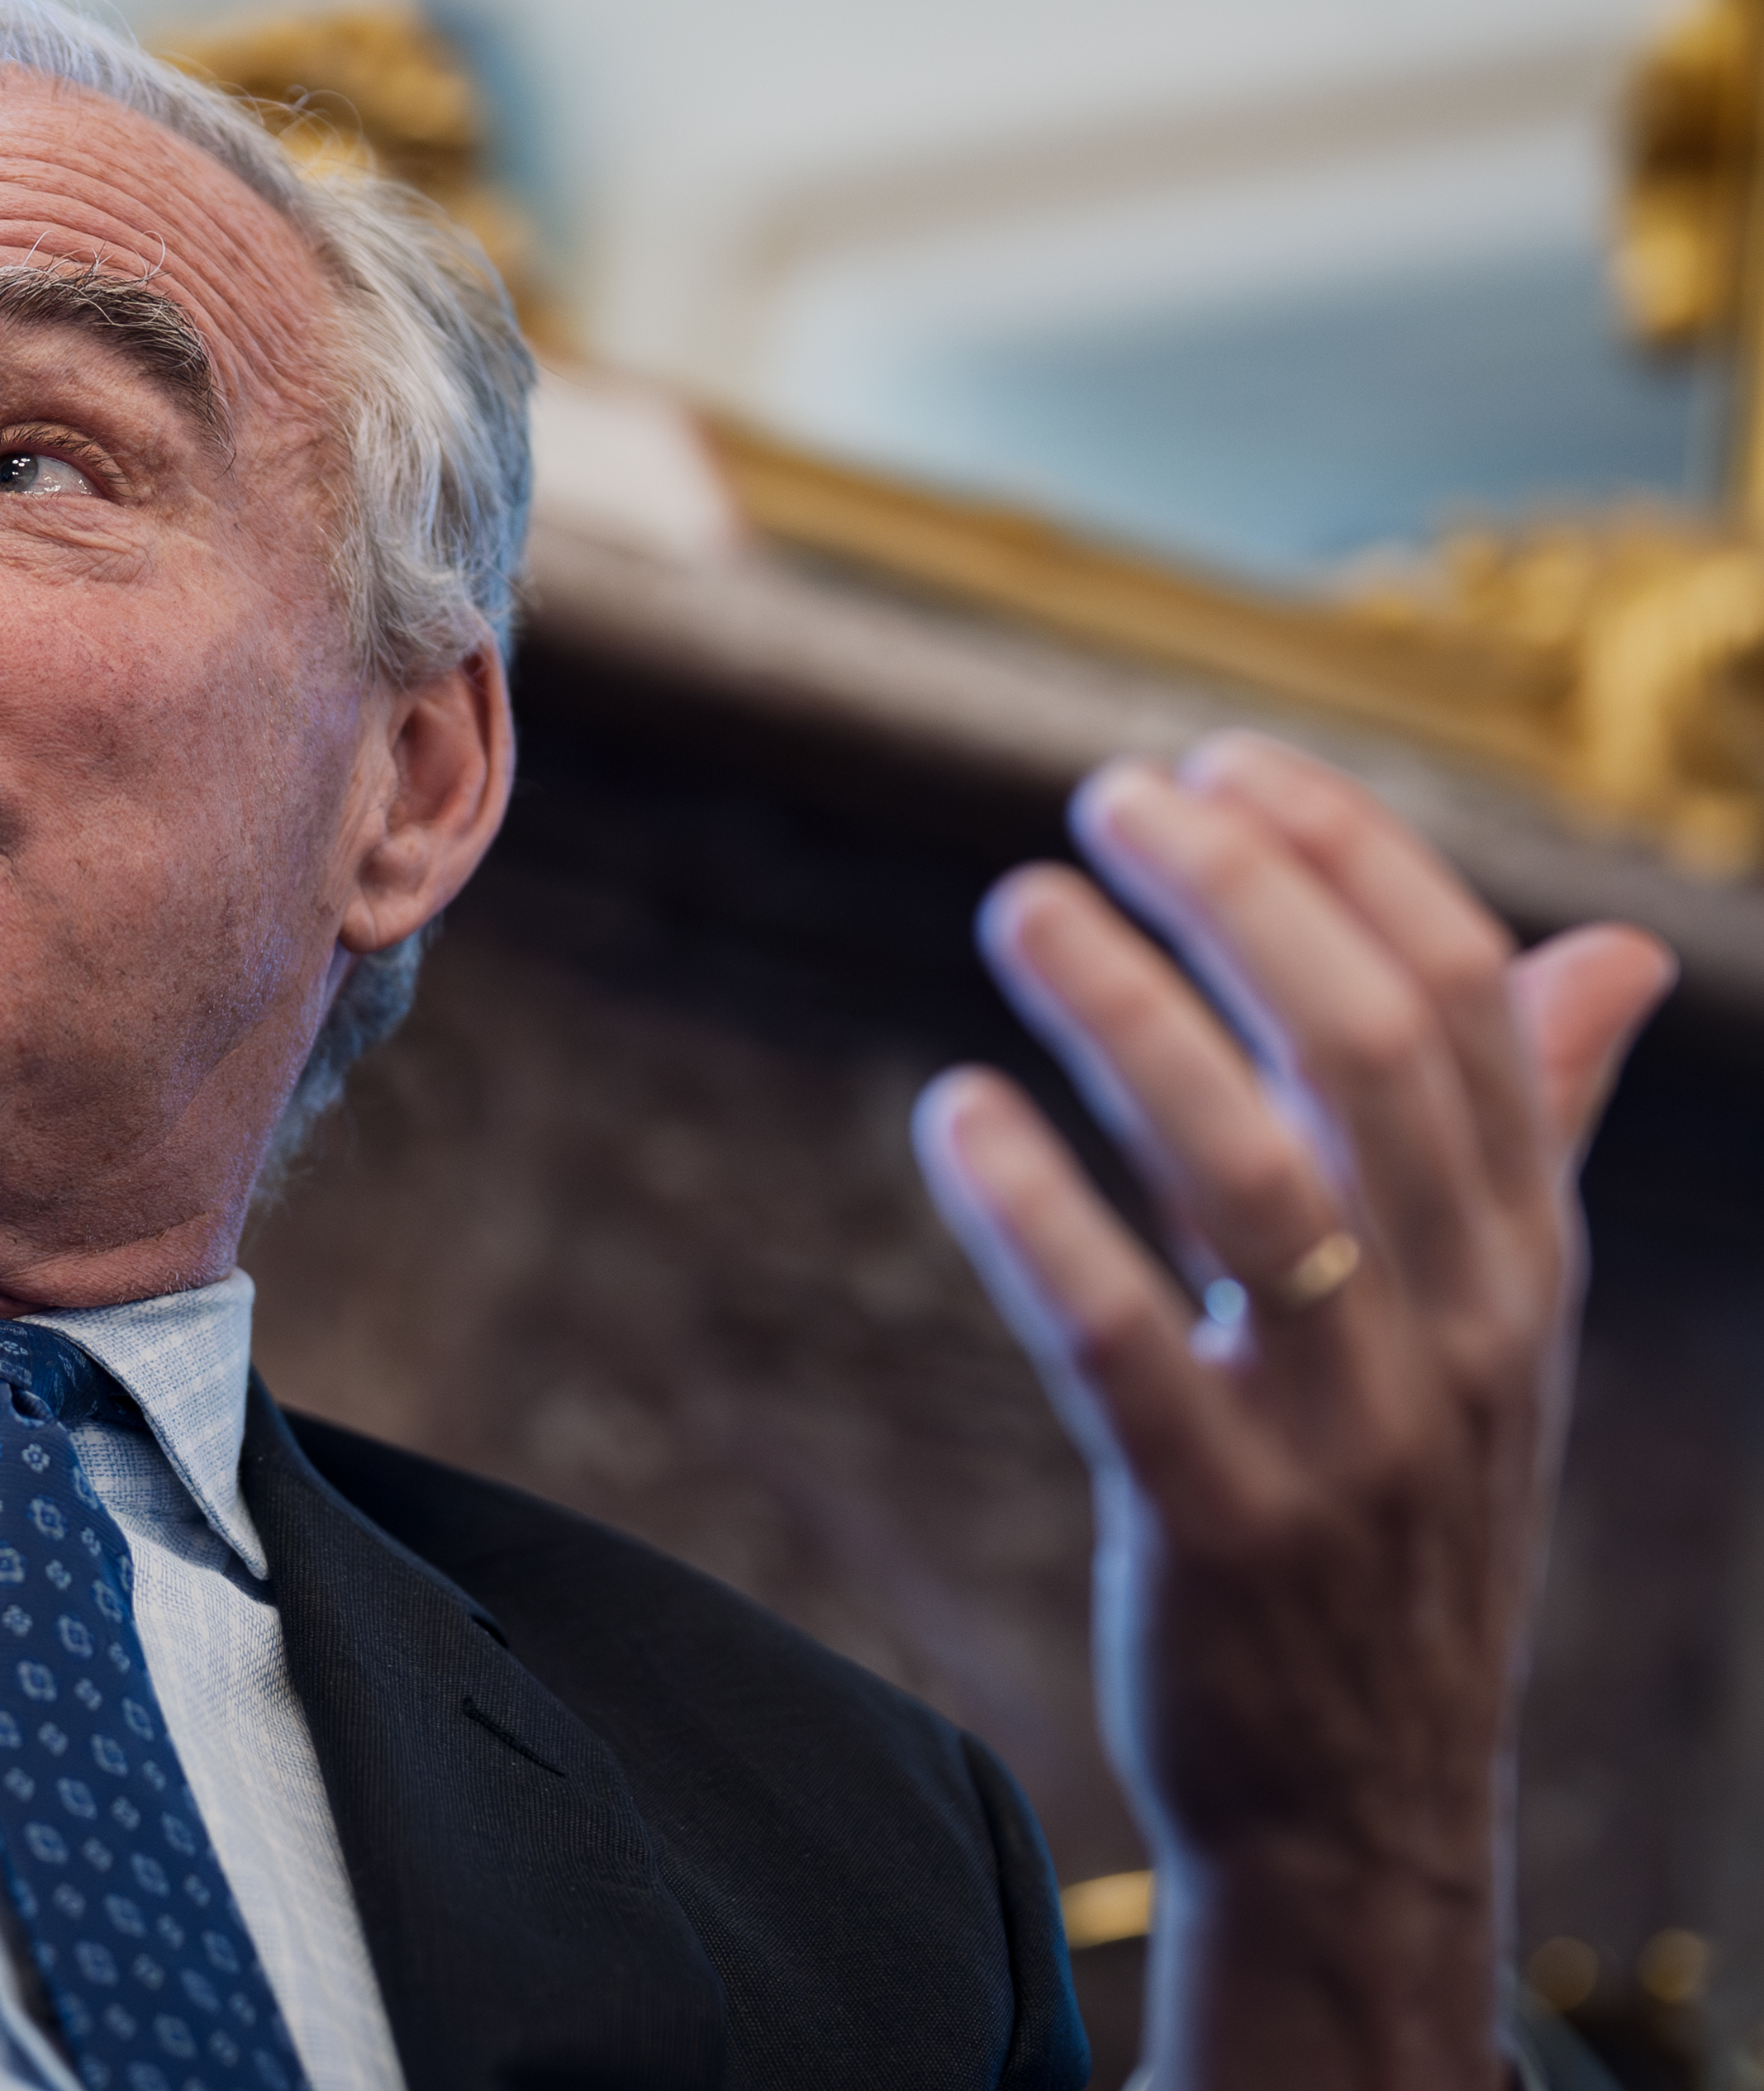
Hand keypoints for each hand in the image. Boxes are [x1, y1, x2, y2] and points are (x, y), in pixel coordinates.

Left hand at [913, 734, 1673, 2089]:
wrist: (1367, 1800)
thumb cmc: (1407, 1517)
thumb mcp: (1499, 1326)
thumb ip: (1530, 1132)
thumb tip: (1610, 949)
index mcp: (1527, 1257)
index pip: (1469, 999)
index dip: (1347, 854)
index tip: (1222, 759)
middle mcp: (1465, 1329)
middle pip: (1368, 1051)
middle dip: (1239, 895)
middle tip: (1105, 796)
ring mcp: (1348, 1434)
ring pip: (1248, 1175)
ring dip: (1127, 1017)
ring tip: (1023, 905)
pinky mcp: (1218, 1525)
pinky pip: (1119, 1339)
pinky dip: (1032, 1212)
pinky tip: (950, 1112)